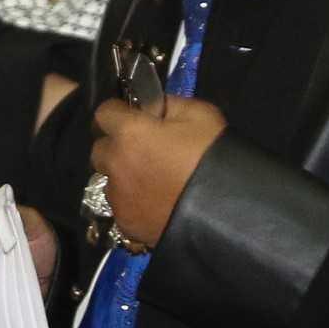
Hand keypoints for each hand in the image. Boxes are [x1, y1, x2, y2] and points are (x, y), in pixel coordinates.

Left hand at [89, 96, 226, 247]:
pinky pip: (120, 205)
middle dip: (116, 146)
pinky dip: (131, 202)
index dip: (118, 113)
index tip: (132, 117)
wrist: (228, 210)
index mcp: (129, 133)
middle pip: (100, 149)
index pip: (103, 112)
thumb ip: (166, 105)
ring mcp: (118, 196)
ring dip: (122, 176)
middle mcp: (114, 163)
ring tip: (150, 181)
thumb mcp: (199, 115)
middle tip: (142, 150)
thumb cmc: (214, 156)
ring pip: (107, 179)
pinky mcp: (125, 222)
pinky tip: (154, 203)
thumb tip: (150, 107)